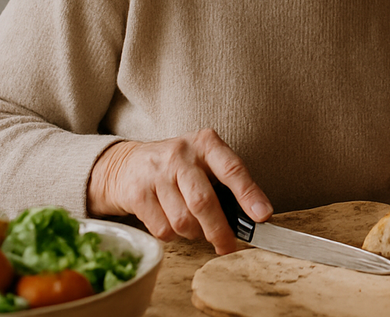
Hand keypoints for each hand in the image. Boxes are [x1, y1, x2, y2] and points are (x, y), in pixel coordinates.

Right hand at [87, 128, 271, 254]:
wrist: (127, 164)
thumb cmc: (178, 166)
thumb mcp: (205, 161)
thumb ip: (226, 182)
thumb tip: (251, 217)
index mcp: (206, 144)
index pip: (232, 169)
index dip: (249, 195)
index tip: (262, 215)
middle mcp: (181, 155)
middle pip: (204, 202)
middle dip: (219, 230)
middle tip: (227, 245)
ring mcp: (157, 174)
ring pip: (183, 221)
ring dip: (195, 234)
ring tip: (197, 228)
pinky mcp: (137, 194)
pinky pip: (163, 230)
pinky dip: (174, 236)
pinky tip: (173, 224)